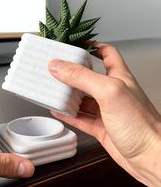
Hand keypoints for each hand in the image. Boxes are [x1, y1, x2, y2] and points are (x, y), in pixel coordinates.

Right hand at [48, 43, 160, 185]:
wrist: (150, 158)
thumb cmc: (141, 125)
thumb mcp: (109, 92)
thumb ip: (82, 77)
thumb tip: (59, 66)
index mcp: (119, 77)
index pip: (106, 54)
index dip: (92, 46)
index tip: (76, 45)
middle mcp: (111, 92)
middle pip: (88, 77)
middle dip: (72, 73)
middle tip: (56, 69)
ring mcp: (105, 111)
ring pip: (82, 100)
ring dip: (67, 95)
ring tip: (52, 90)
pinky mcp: (100, 127)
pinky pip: (80, 118)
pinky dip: (68, 114)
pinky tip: (58, 110)